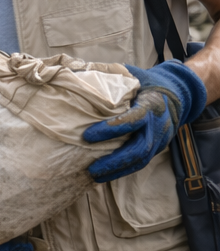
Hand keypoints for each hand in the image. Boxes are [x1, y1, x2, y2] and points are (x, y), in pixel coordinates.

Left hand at [84, 60, 207, 182]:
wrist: (176, 93)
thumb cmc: (146, 83)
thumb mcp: (132, 75)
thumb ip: (109, 76)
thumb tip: (74, 74)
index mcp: (151, 104)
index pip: (133, 119)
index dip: (111, 129)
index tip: (87, 135)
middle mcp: (158, 124)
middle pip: (139, 148)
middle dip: (114, 160)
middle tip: (90, 167)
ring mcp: (160, 138)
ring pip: (141, 160)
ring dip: (117, 170)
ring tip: (94, 176)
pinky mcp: (157, 148)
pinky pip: (141, 162)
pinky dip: (123, 171)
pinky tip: (105, 176)